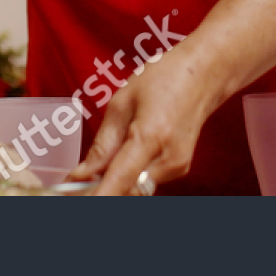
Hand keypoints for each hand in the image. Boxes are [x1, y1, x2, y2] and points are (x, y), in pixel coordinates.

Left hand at [68, 44, 218, 195]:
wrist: (204, 75)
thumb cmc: (162, 79)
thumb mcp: (121, 103)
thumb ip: (102, 144)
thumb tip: (81, 175)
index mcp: (151, 137)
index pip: (120, 180)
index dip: (97, 197)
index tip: (75, 200)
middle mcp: (169, 160)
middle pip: (127, 191)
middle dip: (98, 192)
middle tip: (71, 186)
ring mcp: (177, 167)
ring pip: (136, 189)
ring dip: (112, 186)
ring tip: (88, 177)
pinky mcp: (179, 168)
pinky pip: (145, 180)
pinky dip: (127, 178)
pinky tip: (113, 165)